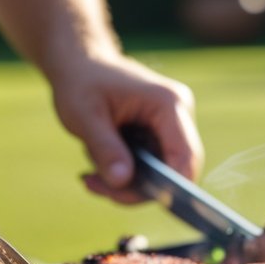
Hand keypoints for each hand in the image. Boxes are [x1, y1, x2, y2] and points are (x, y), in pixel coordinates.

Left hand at [49, 53, 202, 203]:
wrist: (79, 63)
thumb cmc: (81, 81)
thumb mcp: (84, 116)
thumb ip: (105, 149)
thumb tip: (122, 183)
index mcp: (168, 104)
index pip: (185, 156)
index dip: (171, 186)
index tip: (136, 200)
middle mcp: (178, 114)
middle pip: (174, 170)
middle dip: (136, 188)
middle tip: (94, 185)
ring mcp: (171, 125)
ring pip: (160, 174)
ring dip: (124, 183)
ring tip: (90, 174)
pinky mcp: (159, 135)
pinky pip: (150, 168)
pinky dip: (124, 174)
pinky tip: (96, 168)